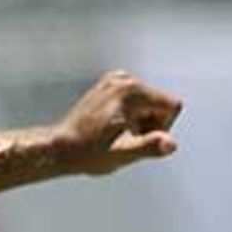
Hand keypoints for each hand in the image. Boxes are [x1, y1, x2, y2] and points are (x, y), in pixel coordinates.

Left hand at [55, 68, 182, 175]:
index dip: (161, 128)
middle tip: (123, 139)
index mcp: (133, 90)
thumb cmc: (88, 152)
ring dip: (138, 123)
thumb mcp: (121, 153)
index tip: (137, 138)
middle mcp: (125, 78)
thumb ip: (149, 146)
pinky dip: (127, 117)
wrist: (58, 147)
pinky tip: (109, 128)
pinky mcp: (107, 86)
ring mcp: (115, 80)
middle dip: (148, 125)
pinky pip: (133, 102)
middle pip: (160, 104)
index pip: (172, 106)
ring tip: (114, 135)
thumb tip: (171, 145)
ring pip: (147, 104)